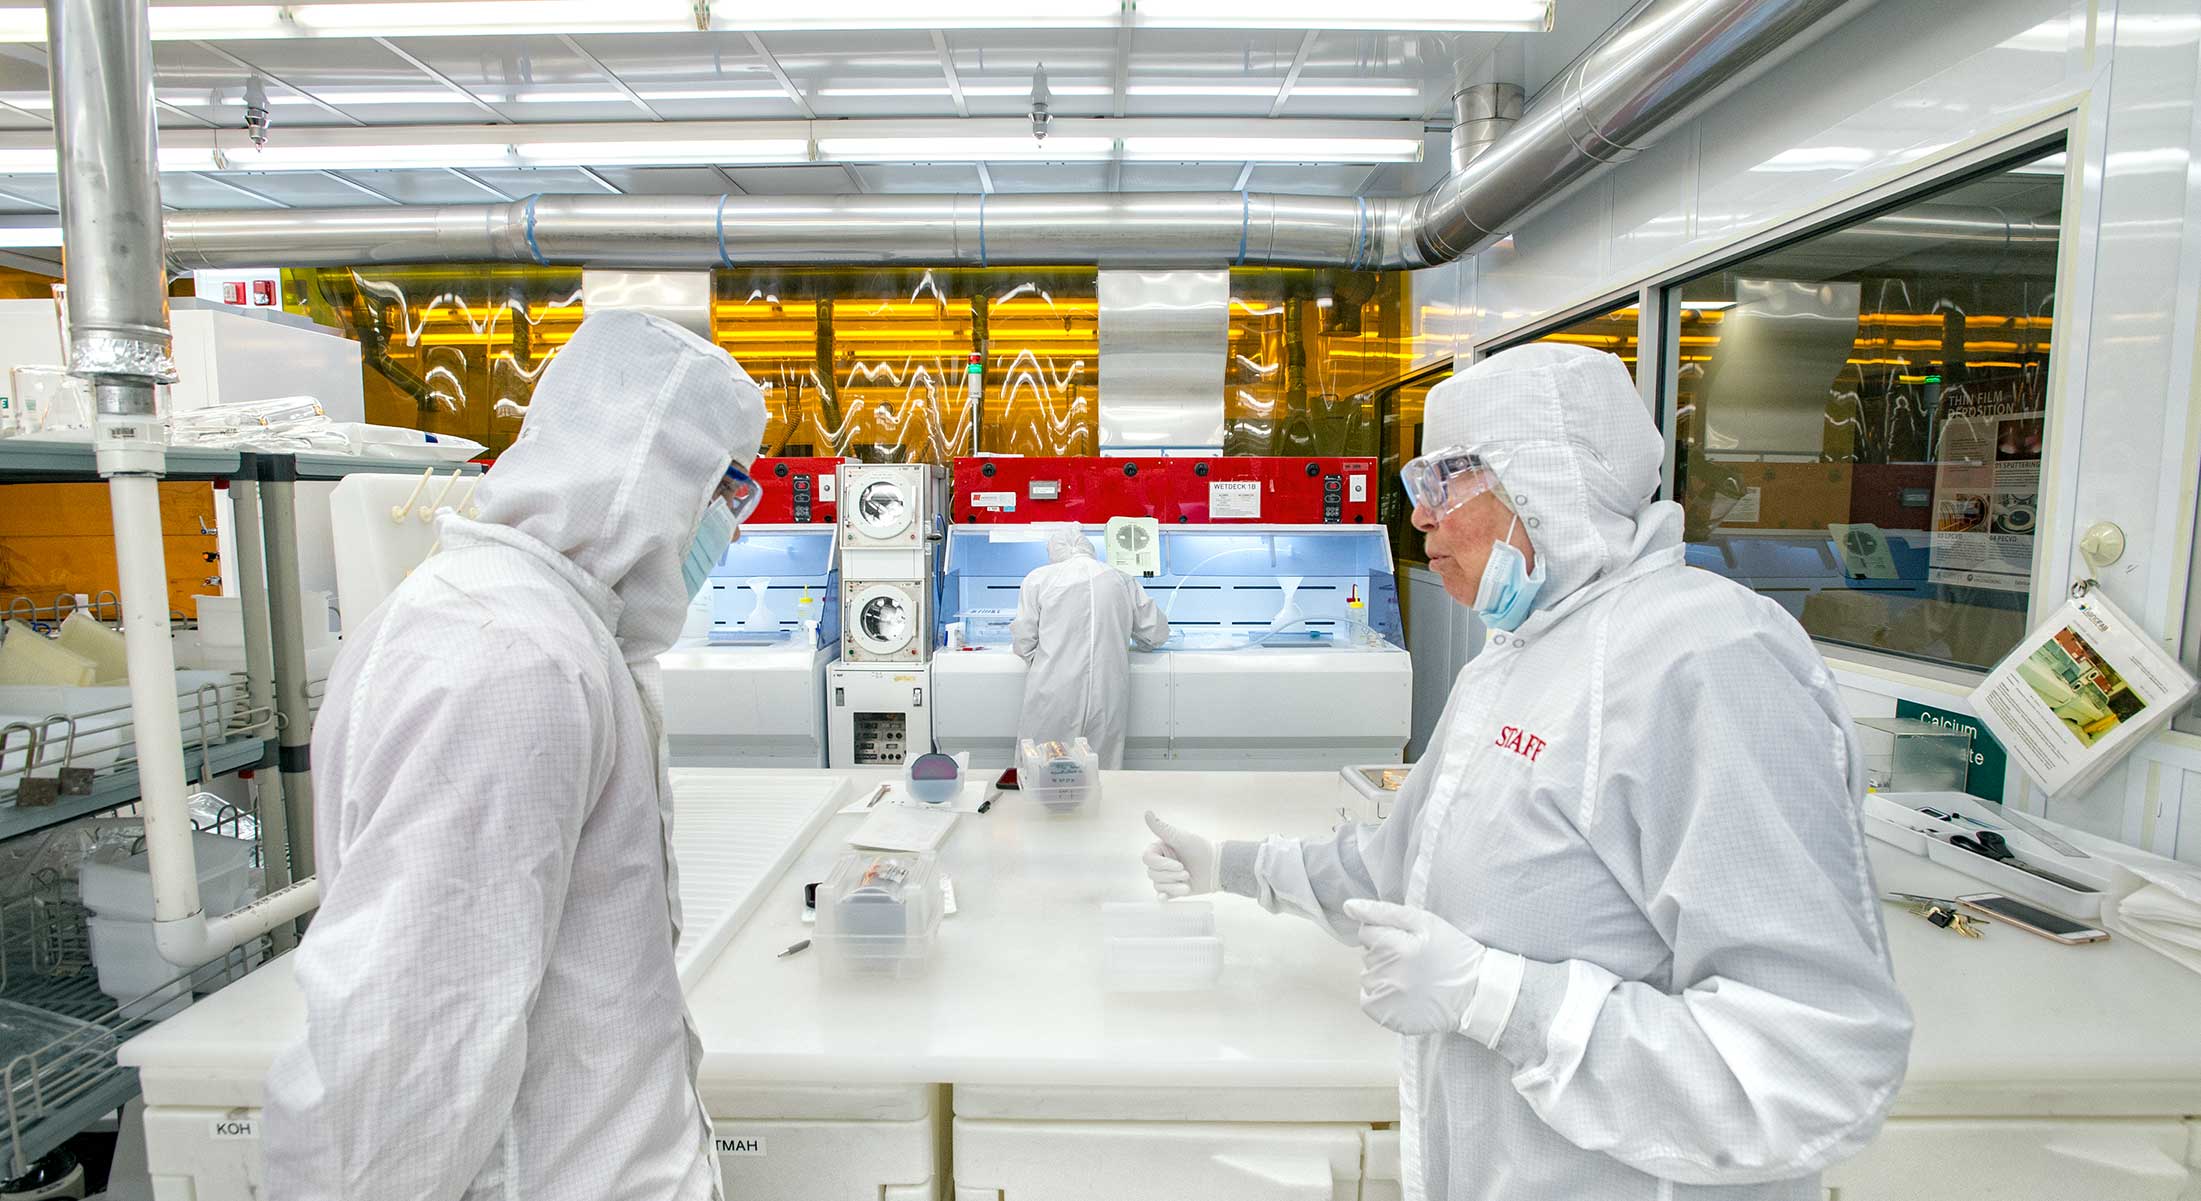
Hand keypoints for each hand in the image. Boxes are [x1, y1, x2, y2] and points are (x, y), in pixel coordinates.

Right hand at [1142, 811, 1218, 898]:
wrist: (1217, 867)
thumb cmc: (1201, 849)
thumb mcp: (1181, 837)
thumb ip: (1161, 828)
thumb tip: (1146, 813)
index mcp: (1160, 850)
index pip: (1148, 859)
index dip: (1161, 864)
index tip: (1178, 864)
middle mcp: (1161, 863)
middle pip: (1152, 873)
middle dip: (1171, 875)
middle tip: (1187, 872)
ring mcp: (1166, 877)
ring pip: (1158, 885)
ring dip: (1174, 886)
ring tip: (1188, 881)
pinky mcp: (1172, 890)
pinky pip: (1162, 895)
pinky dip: (1163, 897)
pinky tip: (1165, 898)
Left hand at [1343, 899, 1487, 1035]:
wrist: (1476, 993)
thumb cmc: (1452, 952)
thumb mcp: (1425, 921)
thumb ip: (1384, 912)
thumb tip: (1349, 907)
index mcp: (1397, 947)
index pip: (1366, 932)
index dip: (1386, 934)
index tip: (1406, 941)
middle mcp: (1388, 975)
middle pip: (1367, 955)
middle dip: (1384, 954)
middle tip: (1413, 960)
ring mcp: (1387, 1000)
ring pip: (1367, 977)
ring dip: (1382, 975)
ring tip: (1411, 978)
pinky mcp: (1388, 1018)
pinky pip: (1367, 1001)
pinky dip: (1380, 996)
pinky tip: (1403, 994)